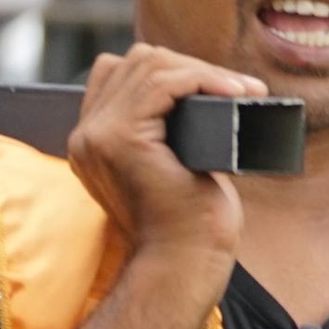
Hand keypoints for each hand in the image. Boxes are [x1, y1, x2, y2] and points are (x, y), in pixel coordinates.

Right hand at [65, 43, 256, 278]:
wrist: (185, 265)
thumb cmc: (190, 225)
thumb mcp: (172, 167)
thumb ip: (164, 134)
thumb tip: (198, 94)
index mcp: (93, 141)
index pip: (119, 74)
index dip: (171, 70)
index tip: (219, 87)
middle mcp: (86, 134)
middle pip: (135, 62)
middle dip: (192, 66)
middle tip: (240, 87)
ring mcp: (97, 135)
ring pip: (148, 65)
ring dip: (202, 70)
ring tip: (242, 88)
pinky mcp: (121, 139)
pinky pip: (162, 83)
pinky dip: (203, 78)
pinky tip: (234, 90)